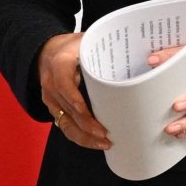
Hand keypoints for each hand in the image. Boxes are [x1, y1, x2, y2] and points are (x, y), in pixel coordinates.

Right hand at [38, 33, 109, 148]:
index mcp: (59, 65)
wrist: (46, 52)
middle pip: (68, 110)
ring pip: (65, 122)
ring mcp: (50, 98)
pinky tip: (93, 141)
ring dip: (84, 136)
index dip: (77, 102)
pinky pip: (64, 125)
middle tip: (105, 135)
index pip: (65, 86)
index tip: (90, 113)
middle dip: (86, 126)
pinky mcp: (53, 108)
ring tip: (103, 143)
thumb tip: (139, 57)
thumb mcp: (85, 42)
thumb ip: (103, 50)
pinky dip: (79, 136)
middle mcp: (51, 84)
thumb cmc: (71, 47)